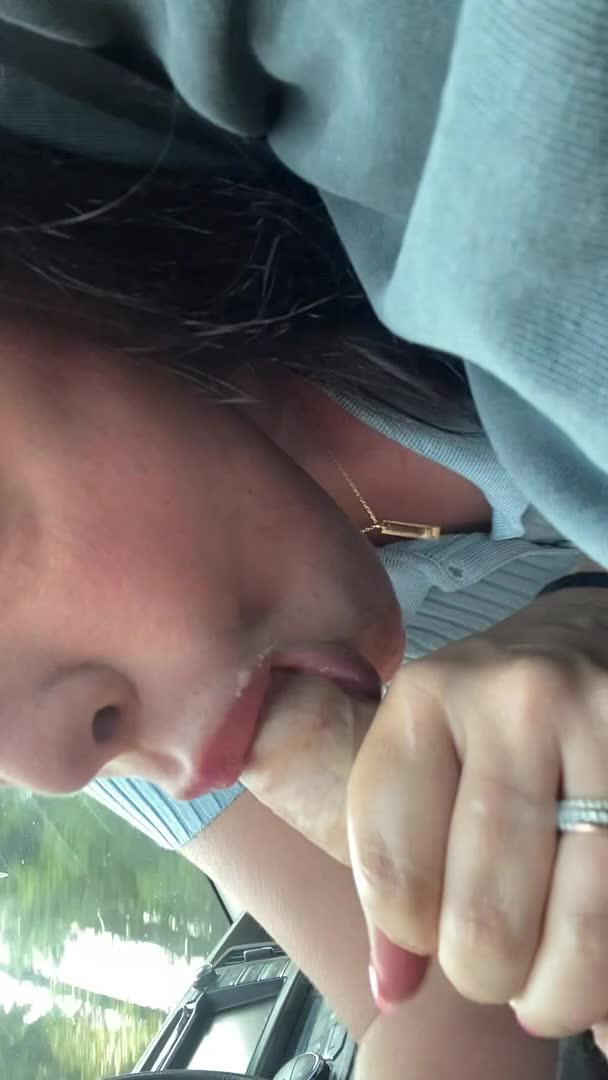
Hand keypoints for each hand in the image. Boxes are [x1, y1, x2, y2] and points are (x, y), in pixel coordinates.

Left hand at [347, 584, 607, 1036]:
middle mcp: (520, 703)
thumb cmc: (492, 716)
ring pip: (582, 929)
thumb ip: (400, 866)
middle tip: (493, 962)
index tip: (426, 933)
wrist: (586, 637)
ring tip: (550, 981)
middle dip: (487, 973)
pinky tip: (597, 967)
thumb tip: (393, 989)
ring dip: (559, 989)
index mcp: (428, 701)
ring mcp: (604, 726)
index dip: (410, 935)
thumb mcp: (424, 756)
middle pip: (489, 917)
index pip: (397, 873)